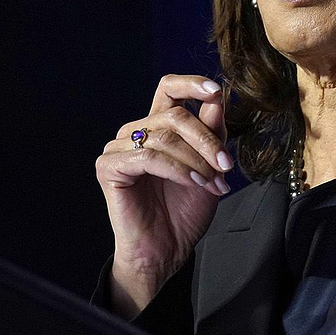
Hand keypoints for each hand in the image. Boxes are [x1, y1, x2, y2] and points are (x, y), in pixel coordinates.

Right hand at [95, 74, 231, 316]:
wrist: (165, 251)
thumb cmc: (184, 212)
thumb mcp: (209, 168)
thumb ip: (212, 134)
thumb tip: (217, 98)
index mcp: (156, 126)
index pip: (169, 89)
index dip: (191, 84)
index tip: (216, 90)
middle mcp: (135, 132)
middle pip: (174, 114)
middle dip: (207, 139)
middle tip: (227, 166)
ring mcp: (118, 148)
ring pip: (164, 136)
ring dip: (197, 160)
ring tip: (214, 183)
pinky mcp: (109, 167)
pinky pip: (149, 157)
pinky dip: (178, 169)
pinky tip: (194, 184)